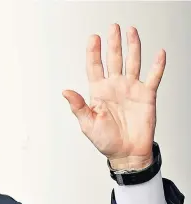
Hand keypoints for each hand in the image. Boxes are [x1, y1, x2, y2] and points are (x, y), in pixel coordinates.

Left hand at [63, 24, 165, 169]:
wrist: (126, 153)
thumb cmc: (106, 141)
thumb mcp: (87, 124)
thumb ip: (78, 106)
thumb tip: (66, 91)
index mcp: (99, 93)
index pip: (94, 67)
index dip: (93, 52)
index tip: (93, 38)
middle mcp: (115, 87)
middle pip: (114, 59)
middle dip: (113, 43)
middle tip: (113, 28)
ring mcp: (131, 89)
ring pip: (133, 62)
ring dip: (133, 46)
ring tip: (131, 31)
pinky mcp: (146, 95)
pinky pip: (153, 77)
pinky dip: (157, 65)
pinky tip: (159, 53)